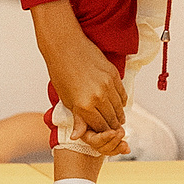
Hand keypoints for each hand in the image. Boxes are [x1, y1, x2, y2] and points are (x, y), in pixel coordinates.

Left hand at [31, 2, 127, 155]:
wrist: (64, 46)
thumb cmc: (61, 72)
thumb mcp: (66, 100)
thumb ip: (77, 119)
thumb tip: (77, 136)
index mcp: (84, 106)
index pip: (100, 127)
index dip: (102, 134)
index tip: (104, 136)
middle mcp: (99, 97)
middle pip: (112, 119)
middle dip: (112, 127)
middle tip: (114, 131)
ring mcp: (108, 85)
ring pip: (119, 108)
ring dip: (119, 115)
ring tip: (118, 120)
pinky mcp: (113, 74)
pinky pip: (122, 94)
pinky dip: (122, 102)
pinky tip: (119, 105)